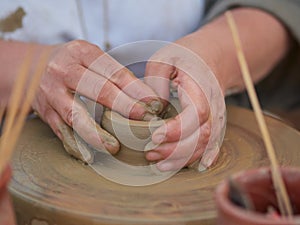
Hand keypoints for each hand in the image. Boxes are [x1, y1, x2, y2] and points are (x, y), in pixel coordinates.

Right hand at [32, 40, 161, 162]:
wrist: (31, 68)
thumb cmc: (72, 63)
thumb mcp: (90, 56)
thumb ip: (113, 73)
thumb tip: (145, 97)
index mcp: (81, 52)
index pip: (114, 72)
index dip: (136, 89)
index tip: (154, 103)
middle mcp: (64, 71)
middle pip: (99, 91)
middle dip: (126, 107)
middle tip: (146, 120)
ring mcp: (52, 93)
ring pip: (77, 115)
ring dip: (97, 134)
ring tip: (115, 147)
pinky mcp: (45, 113)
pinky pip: (61, 131)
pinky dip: (76, 145)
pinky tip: (90, 155)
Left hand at [144, 34, 225, 170]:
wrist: (211, 56)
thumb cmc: (185, 57)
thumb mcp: (163, 59)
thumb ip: (156, 82)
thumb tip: (153, 110)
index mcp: (201, 87)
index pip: (196, 113)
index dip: (177, 129)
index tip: (154, 136)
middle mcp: (214, 104)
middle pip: (202, 135)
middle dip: (175, 150)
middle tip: (150, 154)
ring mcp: (217, 115)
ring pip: (206, 144)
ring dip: (183, 158)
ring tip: (159, 163)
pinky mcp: (215, 122)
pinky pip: (213, 144)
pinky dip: (202, 157)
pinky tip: (192, 167)